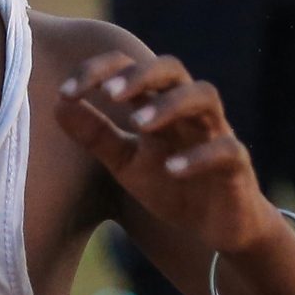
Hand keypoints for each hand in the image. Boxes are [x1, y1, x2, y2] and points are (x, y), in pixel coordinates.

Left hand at [55, 50, 280, 255]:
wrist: (216, 227)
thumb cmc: (170, 185)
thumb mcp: (125, 162)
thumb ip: (94, 134)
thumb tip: (57, 103)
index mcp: (158, 104)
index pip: (130, 67)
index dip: (98, 71)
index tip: (66, 91)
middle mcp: (188, 110)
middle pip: (171, 68)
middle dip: (139, 74)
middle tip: (109, 93)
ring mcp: (216, 133)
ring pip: (204, 96)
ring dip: (170, 104)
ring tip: (138, 122)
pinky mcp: (237, 164)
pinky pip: (226, 149)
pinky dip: (199, 156)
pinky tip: (172, 170)